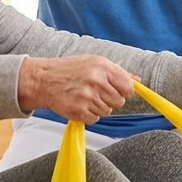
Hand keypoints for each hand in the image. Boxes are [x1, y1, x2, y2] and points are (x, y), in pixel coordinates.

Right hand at [18, 55, 133, 123]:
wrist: (43, 79)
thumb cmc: (69, 69)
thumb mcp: (94, 63)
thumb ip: (117, 72)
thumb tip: (138, 79)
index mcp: (102, 66)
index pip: (128, 86)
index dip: (124, 90)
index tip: (116, 89)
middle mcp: (96, 81)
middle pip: (119, 101)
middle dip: (110, 100)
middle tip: (96, 93)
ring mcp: (87, 97)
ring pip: (107, 111)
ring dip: (99, 107)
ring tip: (85, 97)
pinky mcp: (78, 110)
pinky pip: (95, 119)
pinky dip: (89, 114)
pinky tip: (79, 104)